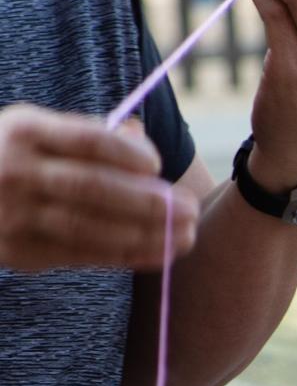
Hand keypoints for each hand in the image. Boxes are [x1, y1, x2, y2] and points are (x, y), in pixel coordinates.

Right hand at [0, 106, 199, 270]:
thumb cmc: (13, 155)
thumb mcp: (37, 129)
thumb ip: (89, 133)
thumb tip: (140, 137)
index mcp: (23, 130)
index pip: (87, 140)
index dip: (129, 153)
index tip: (158, 165)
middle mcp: (15, 171)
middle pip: (94, 188)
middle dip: (150, 202)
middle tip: (190, 208)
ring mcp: (14, 215)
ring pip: (91, 228)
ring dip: (147, 235)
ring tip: (186, 235)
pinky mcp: (20, 251)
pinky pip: (83, 255)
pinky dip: (128, 256)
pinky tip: (161, 252)